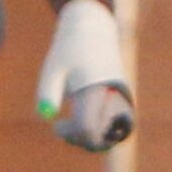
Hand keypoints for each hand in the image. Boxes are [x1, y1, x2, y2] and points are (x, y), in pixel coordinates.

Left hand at [35, 0, 133, 150]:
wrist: (94, 31)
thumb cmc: (69, 51)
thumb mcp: (54, 67)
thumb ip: (48, 90)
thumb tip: (46, 116)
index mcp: (96, 89)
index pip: (86, 127)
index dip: (69, 133)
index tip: (56, 125)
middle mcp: (114, 98)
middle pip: (100, 139)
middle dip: (79, 140)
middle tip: (62, 130)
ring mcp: (123, 102)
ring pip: (110, 138)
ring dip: (90, 139)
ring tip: (72, 123)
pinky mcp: (125, 104)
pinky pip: (115, 130)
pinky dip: (99, 133)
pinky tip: (83, 121)